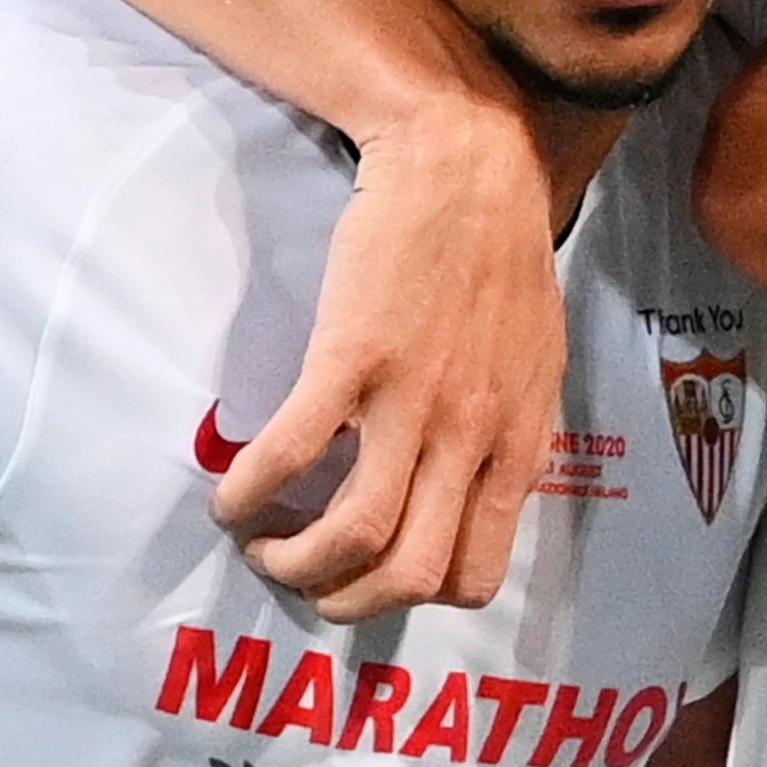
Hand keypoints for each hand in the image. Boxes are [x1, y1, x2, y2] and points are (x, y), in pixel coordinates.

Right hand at [227, 109, 565, 620]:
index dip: (416, 598)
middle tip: (305, 578)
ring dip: (295, 564)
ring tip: (262, 546)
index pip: (476, 573)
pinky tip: (231, 496)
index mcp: (518, 443)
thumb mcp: (536, 363)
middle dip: (345, 601)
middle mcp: (471, 436)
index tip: (374, 577)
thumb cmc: (503, 258)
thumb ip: (509, 434)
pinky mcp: (353, 356)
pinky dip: (251, 493)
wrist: (466, 164)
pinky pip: (293, 453)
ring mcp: (413, 399)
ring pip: (352, 534)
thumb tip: (476, 494)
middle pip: (409, 573)